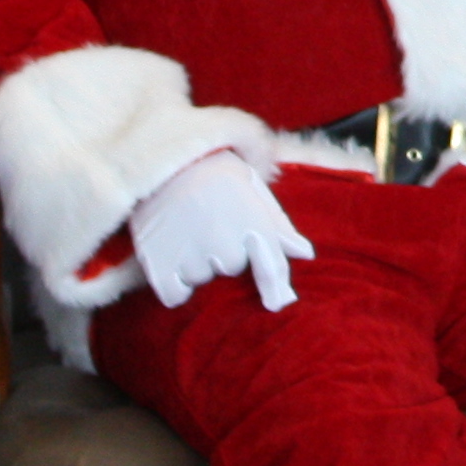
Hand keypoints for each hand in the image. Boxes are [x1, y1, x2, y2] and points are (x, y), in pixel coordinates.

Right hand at [128, 150, 311, 311]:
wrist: (164, 162)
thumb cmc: (215, 174)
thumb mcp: (254, 190)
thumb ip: (279, 226)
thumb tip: (306, 254)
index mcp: (253, 224)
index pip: (271, 267)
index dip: (276, 288)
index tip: (278, 303)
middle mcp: (225, 244)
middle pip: (232, 269)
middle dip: (224, 253)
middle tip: (211, 223)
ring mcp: (191, 256)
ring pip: (202, 280)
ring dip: (196, 265)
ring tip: (187, 230)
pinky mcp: (159, 265)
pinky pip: (175, 296)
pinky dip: (174, 285)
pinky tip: (171, 257)